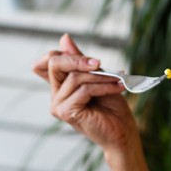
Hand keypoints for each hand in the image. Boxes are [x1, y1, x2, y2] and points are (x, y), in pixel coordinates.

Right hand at [33, 34, 137, 151]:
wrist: (122, 133)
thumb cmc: (112, 107)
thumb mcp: (98, 77)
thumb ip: (81, 60)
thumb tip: (64, 38)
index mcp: (60, 86)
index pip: (48, 61)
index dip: (65, 54)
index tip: (93, 61)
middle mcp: (55, 95)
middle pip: (55, 63)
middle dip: (79, 59)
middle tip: (100, 63)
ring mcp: (58, 105)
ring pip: (75, 77)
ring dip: (100, 76)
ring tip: (118, 80)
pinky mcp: (66, 112)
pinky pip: (84, 90)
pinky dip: (103, 87)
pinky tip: (117, 88)